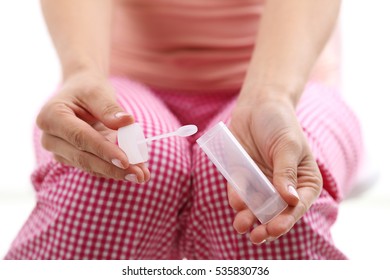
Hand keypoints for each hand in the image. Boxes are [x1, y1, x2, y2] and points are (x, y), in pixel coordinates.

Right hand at [36, 70, 149, 182]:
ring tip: (141, 175)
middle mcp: (50, 137)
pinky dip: (114, 170)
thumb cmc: (87, 89)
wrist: (80, 93)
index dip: (103, 150)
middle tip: (139, 175)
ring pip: (89, 166)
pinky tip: (134, 171)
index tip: (125, 160)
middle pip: (83, 158)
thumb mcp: (98, 91)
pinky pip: (94, 167)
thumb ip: (110, 108)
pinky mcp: (71, 158)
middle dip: (113, 168)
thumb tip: (127, 122)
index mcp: (51, 116)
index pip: (80, 137)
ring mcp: (59, 150)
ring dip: (116, 172)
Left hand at [228, 93, 321, 243]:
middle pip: (276, 212)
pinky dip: (238, 199)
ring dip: (249, 218)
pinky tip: (237, 203)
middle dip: (267, 226)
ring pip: (256, 207)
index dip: (286, 220)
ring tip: (242, 225)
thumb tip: (289, 201)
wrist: (257, 104)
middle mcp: (283, 186)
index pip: (297, 206)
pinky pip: (240, 191)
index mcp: (304, 181)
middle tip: (257, 236)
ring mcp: (262, 182)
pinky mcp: (244, 175)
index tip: (275, 228)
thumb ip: (287, 172)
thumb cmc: (280, 122)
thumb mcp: (288, 145)